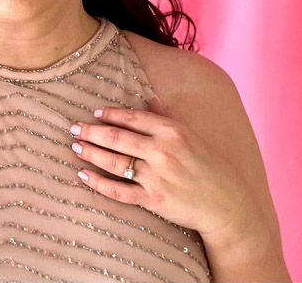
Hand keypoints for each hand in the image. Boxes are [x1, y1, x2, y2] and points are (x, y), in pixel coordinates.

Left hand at [70, 95, 253, 237]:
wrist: (227, 204)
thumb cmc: (209, 166)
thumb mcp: (191, 135)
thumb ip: (166, 117)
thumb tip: (149, 98)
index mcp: (173, 130)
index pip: (133, 117)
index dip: (111, 114)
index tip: (95, 112)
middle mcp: (163, 151)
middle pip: (117, 138)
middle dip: (92, 132)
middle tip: (74, 128)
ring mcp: (157, 176)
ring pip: (114, 162)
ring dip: (90, 153)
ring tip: (75, 147)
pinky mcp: (153, 200)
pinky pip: (118, 191)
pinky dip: (98, 183)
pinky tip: (83, 175)